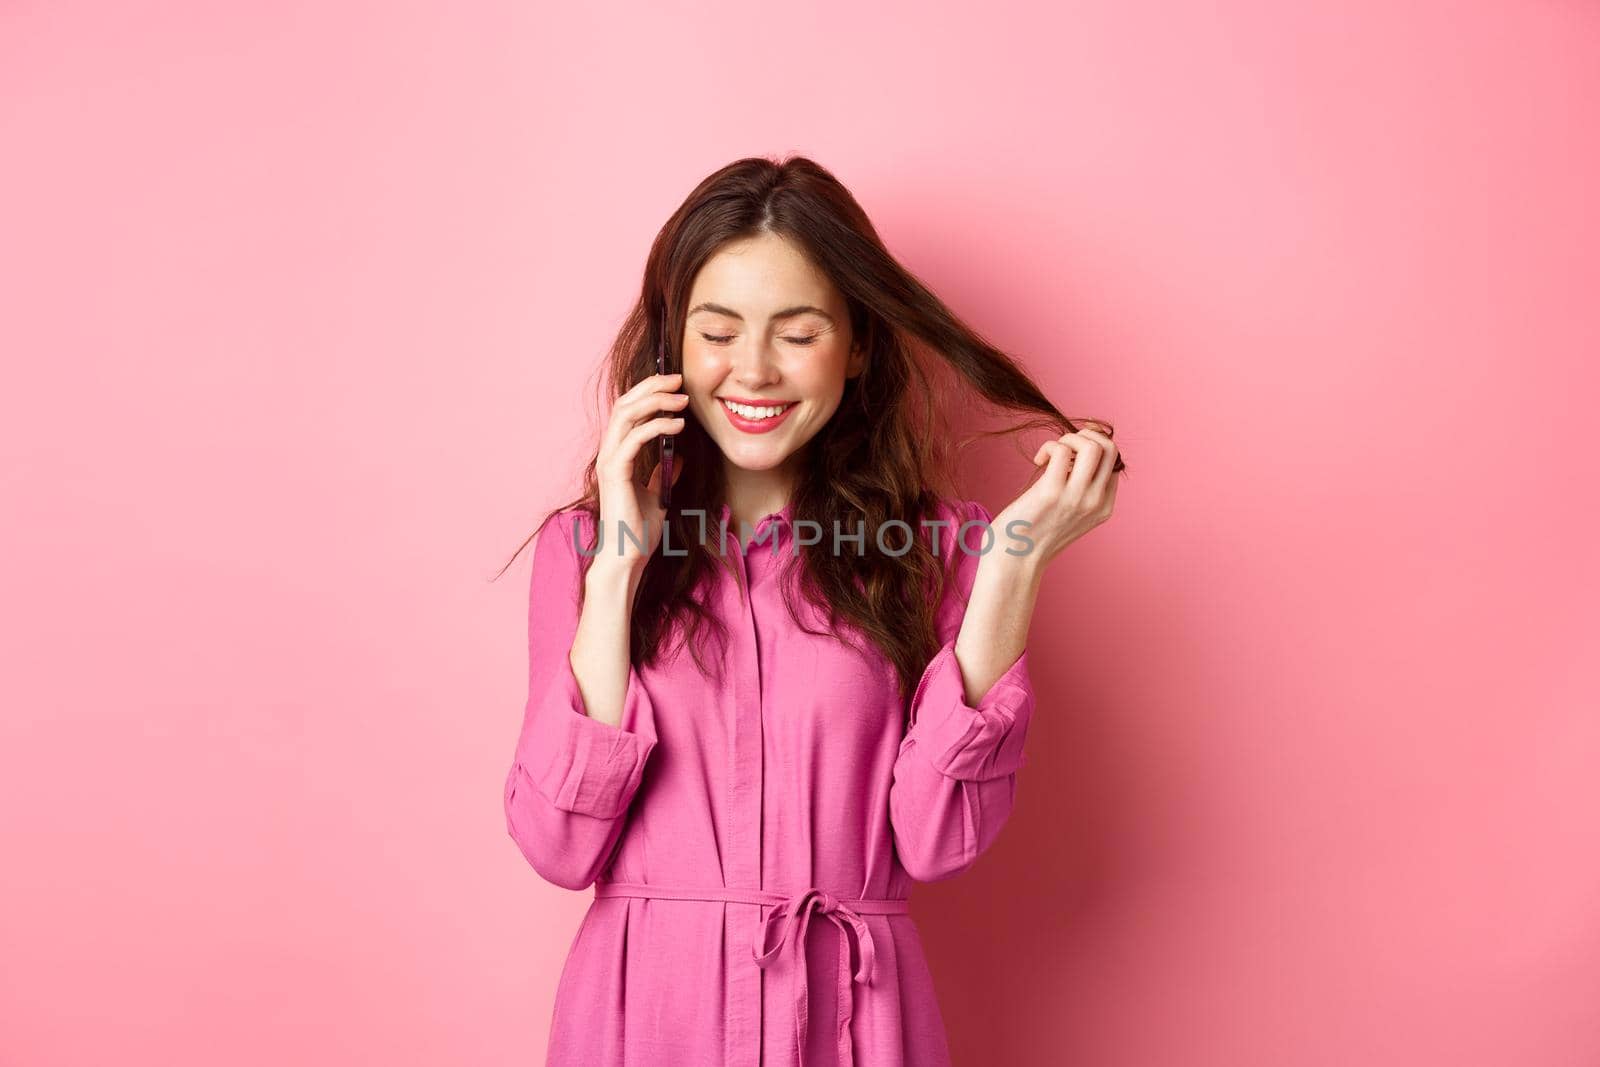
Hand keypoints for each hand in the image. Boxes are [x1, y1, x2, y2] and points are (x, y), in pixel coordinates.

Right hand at [595, 371, 688, 571]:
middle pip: (625, 404)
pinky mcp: (616, 473)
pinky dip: (657, 426)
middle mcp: (610, 453)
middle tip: (678, 379)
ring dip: (656, 401)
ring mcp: (610, 461)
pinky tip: (678, 426)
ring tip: (682, 399)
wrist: (628, 557)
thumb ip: (663, 474)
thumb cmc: (638, 532)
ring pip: (626, 415)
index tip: (674, 385)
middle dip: (652, 387)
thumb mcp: (657, 496)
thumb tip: (678, 457)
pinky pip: (635, 438)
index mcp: (618, 455)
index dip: (649, 392)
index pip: (628, 411)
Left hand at [993, 423, 1119, 571]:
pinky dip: (1049, 447)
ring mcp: (1076, 498)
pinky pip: (1061, 450)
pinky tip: (1038, 461)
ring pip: (1093, 446)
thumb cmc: (1033, 535)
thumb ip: (1080, 490)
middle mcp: (1096, 503)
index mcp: (1104, 507)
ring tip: (1052, 453)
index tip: (1071, 452)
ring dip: (1070, 438)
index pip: (1114, 462)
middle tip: (1063, 447)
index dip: (1094, 446)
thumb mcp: (1069, 514)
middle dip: (1086, 435)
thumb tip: (1075, 452)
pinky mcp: (1051, 493)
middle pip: (1110, 448)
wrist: (1013, 562)